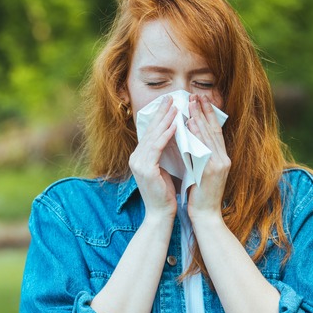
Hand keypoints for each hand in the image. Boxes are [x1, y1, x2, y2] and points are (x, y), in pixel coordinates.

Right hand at [129, 95, 178, 220]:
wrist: (161, 214)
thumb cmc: (167, 193)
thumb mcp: (165, 168)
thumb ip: (166, 153)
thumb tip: (176, 135)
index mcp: (139, 157)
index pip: (150, 132)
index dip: (159, 117)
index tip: (169, 103)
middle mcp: (136, 157)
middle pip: (150, 130)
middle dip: (161, 113)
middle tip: (171, 97)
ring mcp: (138, 163)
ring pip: (153, 136)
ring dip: (165, 120)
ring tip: (175, 106)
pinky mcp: (145, 168)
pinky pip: (157, 147)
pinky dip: (166, 135)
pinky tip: (175, 125)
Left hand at [186, 94, 229, 221]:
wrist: (205, 215)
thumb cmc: (200, 195)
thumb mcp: (202, 172)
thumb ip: (199, 156)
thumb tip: (190, 138)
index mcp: (222, 159)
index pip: (216, 132)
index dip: (209, 115)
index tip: (201, 100)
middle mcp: (223, 159)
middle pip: (214, 130)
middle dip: (205, 111)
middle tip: (196, 94)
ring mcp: (219, 164)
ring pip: (210, 135)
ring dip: (200, 117)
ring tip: (192, 103)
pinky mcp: (212, 170)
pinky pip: (204, 147)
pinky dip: (197, 134)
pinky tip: (190, 123)